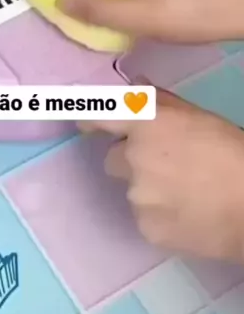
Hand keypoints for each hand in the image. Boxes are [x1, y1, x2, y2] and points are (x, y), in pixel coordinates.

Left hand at [82, 90, 243, 261]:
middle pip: (114, 159)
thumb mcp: (198, 117)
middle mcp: (133, 159)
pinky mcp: (145, 228)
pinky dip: (159, 215)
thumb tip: (135, 85)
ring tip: (183, 192)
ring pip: (131, 190)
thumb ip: (159, 102)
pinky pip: (143, 217)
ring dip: (147, 188)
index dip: (88, 120)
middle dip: (131, 160)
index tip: (84, 124)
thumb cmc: (232, 153)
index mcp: (145, 125)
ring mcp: (137, 197)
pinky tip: (186, 213)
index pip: (100, 117)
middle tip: (165, 165)